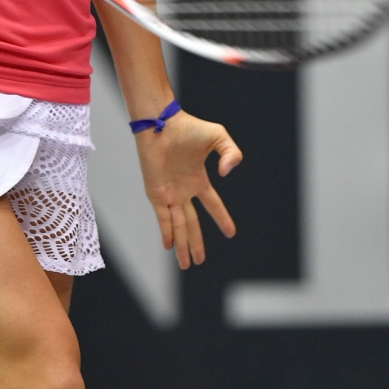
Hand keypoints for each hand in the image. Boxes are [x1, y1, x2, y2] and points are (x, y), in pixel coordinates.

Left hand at [135, 110, 242, 269]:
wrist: (161, 124)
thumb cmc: (188, 127)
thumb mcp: (220, 138)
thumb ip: (231, 154)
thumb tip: (226, 175)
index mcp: (198, 179)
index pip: (212, 204)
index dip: (221, 218)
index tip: (230, 233)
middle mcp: (183, 190)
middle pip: (192, 223)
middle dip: (196, 243)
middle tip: (200, 261)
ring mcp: (169, 193)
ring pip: (178, 225)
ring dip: (183, 245)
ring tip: (187, 264)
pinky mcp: (157, 193)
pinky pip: (163, 217)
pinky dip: (167, 232)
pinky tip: (171, 246)